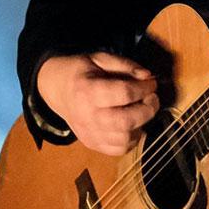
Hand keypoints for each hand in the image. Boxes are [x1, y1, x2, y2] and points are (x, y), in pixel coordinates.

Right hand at [36, 52, 158, 155]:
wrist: (57, 89)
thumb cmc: (80, 72)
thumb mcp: (100, 59)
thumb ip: (124, 65)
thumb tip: (148, 77)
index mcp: (87, 90)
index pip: (124, 93)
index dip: (144, 88)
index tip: (151, 83)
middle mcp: (87, 115)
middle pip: (125, 121)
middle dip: (148, 110)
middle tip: (152, 99)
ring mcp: (88, 133)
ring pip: (124, 139)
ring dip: (141, 125)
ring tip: (141, 112)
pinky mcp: (91, 143)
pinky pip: (118, 150)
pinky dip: (131, 139)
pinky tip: (132, 126)